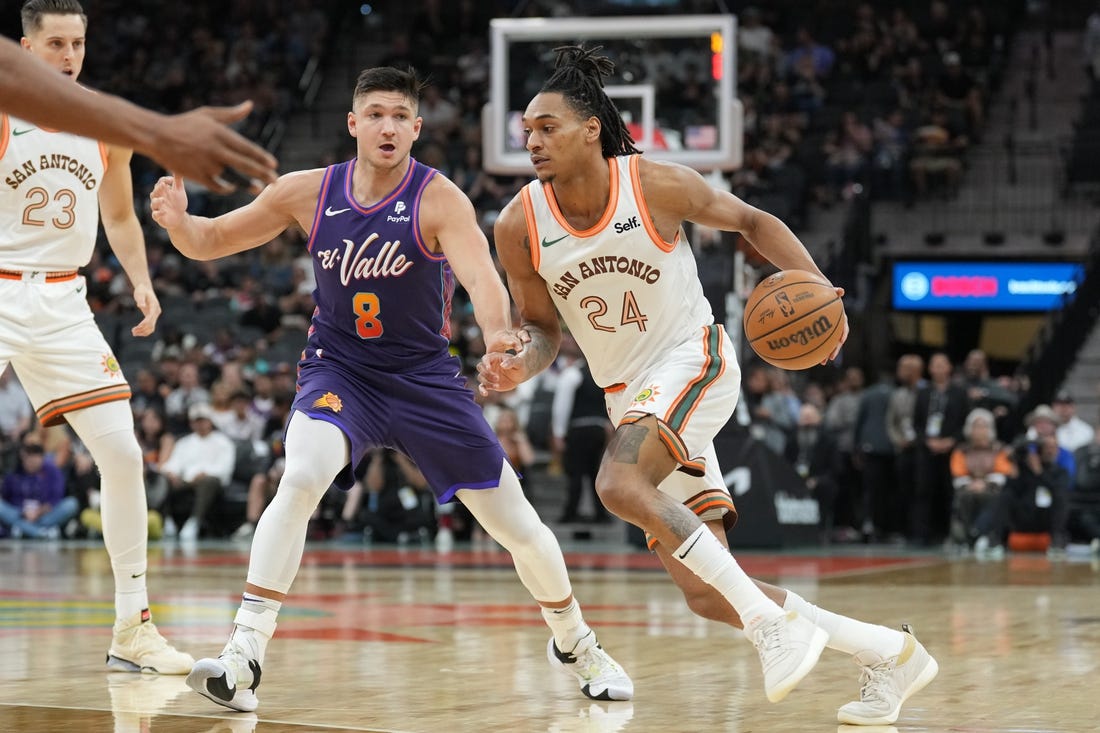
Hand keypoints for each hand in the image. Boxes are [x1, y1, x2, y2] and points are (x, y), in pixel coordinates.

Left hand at [130, 283, 160, 336]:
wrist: (145, 289)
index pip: (151, 317)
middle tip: (132, 332)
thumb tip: (140, 306)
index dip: (145, 323)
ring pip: (151, 327)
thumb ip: (140, 299)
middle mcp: (156, 312)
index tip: (138, 327)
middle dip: (143, 329)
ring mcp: (155, 315)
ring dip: (143, 332)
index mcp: (154, 306)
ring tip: (133, 333)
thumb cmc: (141, 291)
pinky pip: (150, 326)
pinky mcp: (152, 317)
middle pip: (152, 324)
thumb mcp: (140, 293)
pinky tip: (137, 331)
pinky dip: (144, 330)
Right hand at [149, 175, 188, 229]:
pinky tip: (164, 212)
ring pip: (153, 203)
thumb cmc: (177, 202)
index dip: (165, 180)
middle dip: (158, 189)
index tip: (172, 180)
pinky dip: (158, 213)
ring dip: (157, 201)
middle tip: (163, 186)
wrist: (178, 217)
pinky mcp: (159, 217)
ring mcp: (158, 208)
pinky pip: (155, 215)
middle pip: (154, 192)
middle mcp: (158, 198)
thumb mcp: (179, 190)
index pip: (160, 183)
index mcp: (163, 190)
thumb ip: (178, 180)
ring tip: (163, 200)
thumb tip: (178, 167)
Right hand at [153, 102, 276, 193]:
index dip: (262, 157)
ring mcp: (206, 164)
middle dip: (262, 174)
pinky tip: (234, 187)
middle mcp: (216, 150)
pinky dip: (227, 188)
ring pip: (232, 178)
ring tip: (258, 188)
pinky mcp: (197, 176)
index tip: (274, 164)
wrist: (156, 136)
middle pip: (244, 165)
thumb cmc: (184, 124)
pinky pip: (217, 186)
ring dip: (247, 184)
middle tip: (275, 181)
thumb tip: (250, 105)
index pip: (247, 148)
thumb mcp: (208, 114)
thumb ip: (231, 114)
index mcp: (220, 134)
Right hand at [477, 350, 523, 394]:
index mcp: (495, 357)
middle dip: (486, 373)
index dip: (486, 363)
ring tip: (497, 386)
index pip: (485, 358)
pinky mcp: (489, 383)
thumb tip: (503, 365)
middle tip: (497, 378)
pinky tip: (485, 394)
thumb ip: (511, 362)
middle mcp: (489, 365)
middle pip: (480, 367)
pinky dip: (482, 390)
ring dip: (487, 382)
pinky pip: (482, 386)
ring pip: (480, 377)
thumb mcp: (518, 362)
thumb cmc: (520, 365)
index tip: (490, 369)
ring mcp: (488, 374)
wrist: (521, 374)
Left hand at [823, 286, 847, 363]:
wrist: (818, 297)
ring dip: (826, 354)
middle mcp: (836, 327)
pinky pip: (820, 343)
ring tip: (822, 362)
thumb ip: (834, 292)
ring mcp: (829, 331)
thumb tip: (841, 290)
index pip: (844, 328)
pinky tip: (810, 357)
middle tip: (830, 357)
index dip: (843, 334)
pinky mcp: (821, 333)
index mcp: (840, 318)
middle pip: (837, 341)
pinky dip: (816, 350)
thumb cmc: (824, 294)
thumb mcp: (829, 292)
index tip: (841, 340)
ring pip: (829, 345)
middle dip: (834, 350)